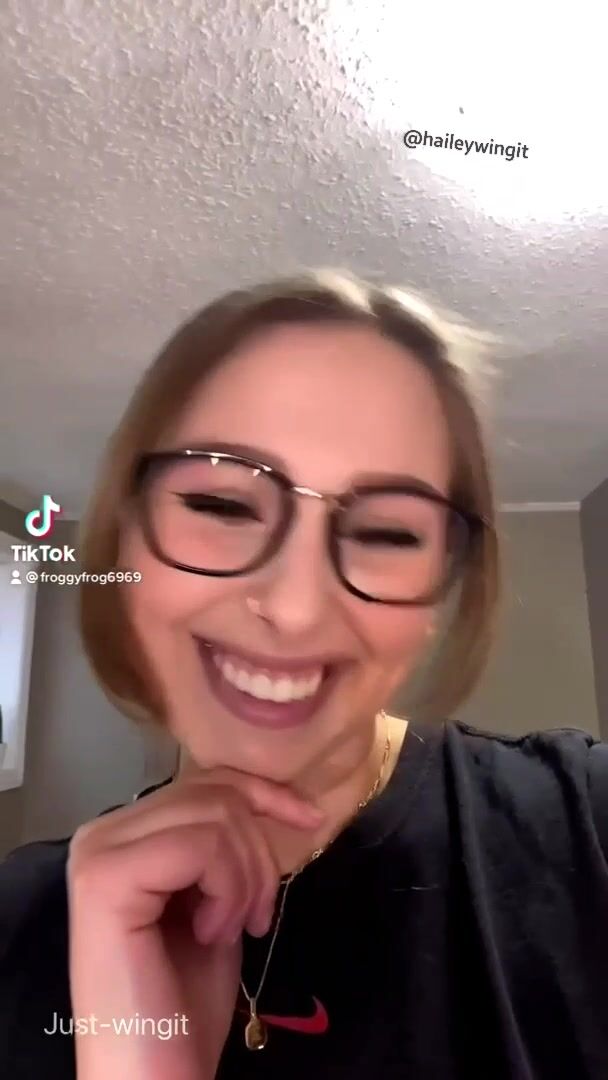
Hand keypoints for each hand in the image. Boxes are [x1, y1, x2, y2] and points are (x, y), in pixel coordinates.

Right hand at [67, 771, 322, 1079]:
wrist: (155, 1077)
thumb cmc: (185, 1006)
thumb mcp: (217, 903)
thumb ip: (221, 847)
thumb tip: (262, 796)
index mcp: (123, 836)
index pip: (206, 782)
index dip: (265, 793)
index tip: (310, 820)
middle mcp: (102, 833)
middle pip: (214, 793)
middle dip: (258, 854)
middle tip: (257, 918)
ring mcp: (98, 852)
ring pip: (214, 814)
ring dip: (246, 879)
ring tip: (231, 930)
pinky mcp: (105, 878)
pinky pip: (200, 845)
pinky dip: (226, 888)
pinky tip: (211, 933)